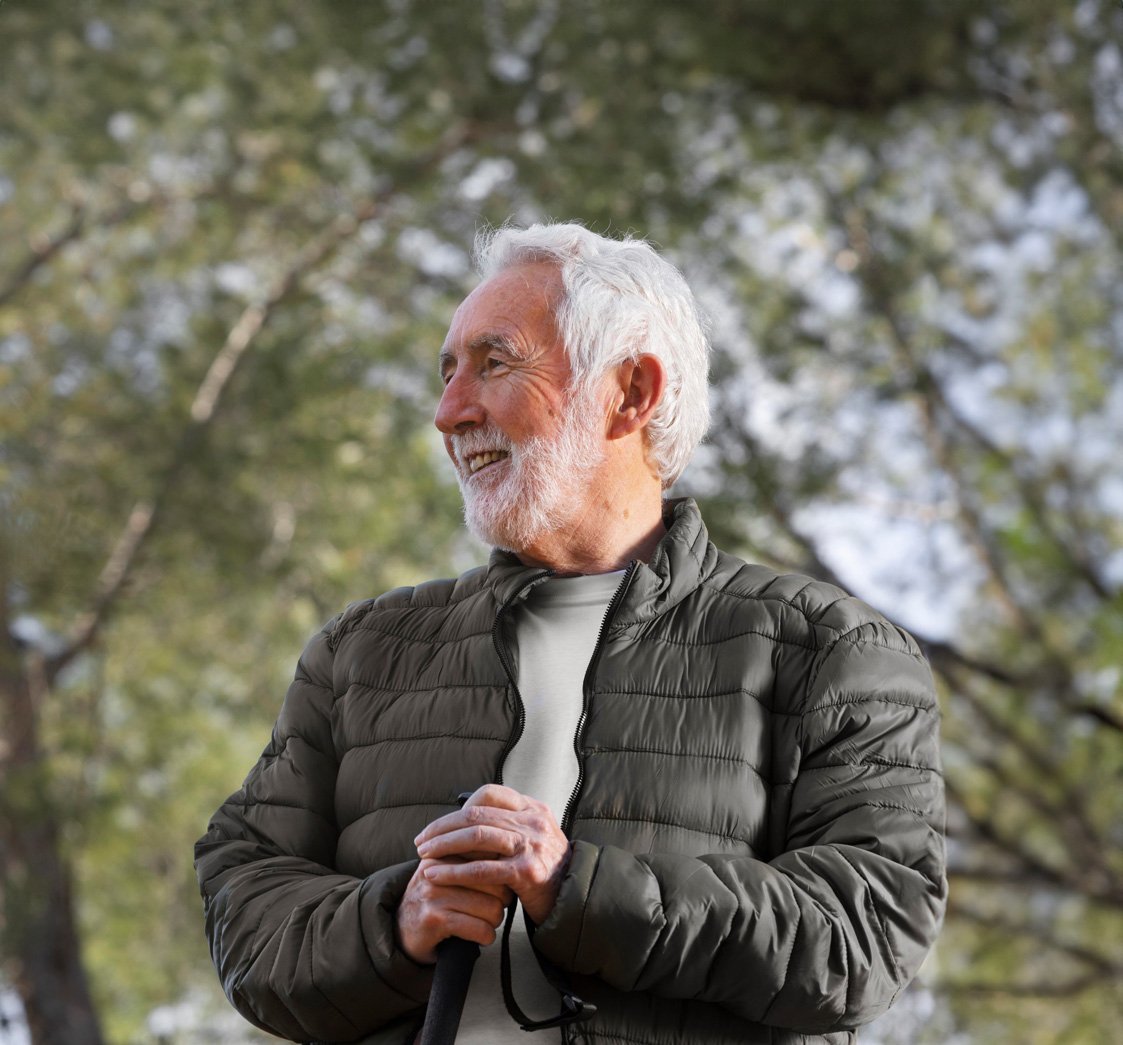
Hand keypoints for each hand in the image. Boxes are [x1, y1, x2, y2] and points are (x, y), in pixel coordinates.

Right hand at [395, 856, 511, 964]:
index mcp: (445, 852)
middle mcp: (437, 869)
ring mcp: (434, 893)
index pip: (489, 856)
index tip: (500, 885)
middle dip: (502, 900)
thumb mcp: (450, 872)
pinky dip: (486, 936)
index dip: (502, 875)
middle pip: (496, 882)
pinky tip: (481, 937)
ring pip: (492, 907)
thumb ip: (475, 859)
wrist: (402, 931)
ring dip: (495, 921)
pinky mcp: (435, 919)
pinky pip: (479, 928)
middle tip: (494, 908)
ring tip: (485, 922)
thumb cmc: (438, 900)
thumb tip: (513, 854)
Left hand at [413, 784, 570, 924]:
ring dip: (444, 846)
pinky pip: (481, 869)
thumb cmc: (547, 869)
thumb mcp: (534, 836)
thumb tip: (466, 819)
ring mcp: (531, 845)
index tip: (439, 824)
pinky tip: (436, 875)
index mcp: (533, 808)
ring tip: (424, 855)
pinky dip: (454, 872)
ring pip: (476, 837)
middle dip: (443, 827)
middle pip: (476, 814)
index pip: (489, 793)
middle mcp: (533, 822)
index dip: (459, 807)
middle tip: (422, 841)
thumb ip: (509, 823)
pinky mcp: (525, 872)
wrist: (574, 899)